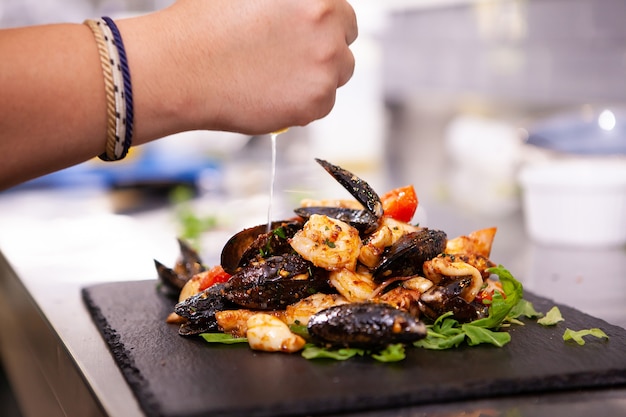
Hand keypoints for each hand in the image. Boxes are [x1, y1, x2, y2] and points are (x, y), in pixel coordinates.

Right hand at [120, 0, 357, 138]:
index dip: (324, 27)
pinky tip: (272, 96)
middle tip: (292, 61)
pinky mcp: (315, 102)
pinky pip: (322, 106)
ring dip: (316, 79)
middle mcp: (327, 28)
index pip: (341, 14)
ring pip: (336, 78)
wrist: (181, 69)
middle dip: (324, 53)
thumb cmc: (203, 27)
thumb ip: (289, 6)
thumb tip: (298, 14)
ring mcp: (325, 66)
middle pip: (345, 46)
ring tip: (276, 80)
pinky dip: (303, 105)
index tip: (309, 38)